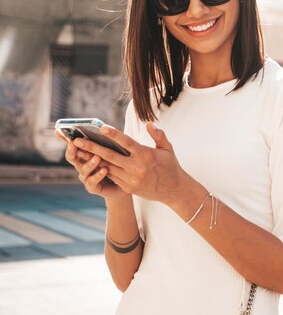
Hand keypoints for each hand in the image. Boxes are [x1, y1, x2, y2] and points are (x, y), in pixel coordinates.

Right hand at [55, 131, 127, 199]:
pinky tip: (105, 169)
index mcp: (84, 154)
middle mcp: (81, 165)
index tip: (58, 131)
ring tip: (97, 157)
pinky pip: (92, 181)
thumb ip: (104, 142)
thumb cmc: (116, 163)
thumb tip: (102, 126)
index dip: (64, 138)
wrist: (124, 183)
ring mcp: (86, 177)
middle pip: (72, 158)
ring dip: (90, 163)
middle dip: (72, 151)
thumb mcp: (110, 150)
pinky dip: (98, 175)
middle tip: (74, 143)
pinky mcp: (93, 187)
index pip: (72, 145)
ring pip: (83, 170)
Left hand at [70, 123, 191, 204]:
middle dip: (92, 147)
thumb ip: (158, 135)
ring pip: (107, 167)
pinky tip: (91, 163)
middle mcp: (137, 167)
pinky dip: (101, 169)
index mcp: (146, 155)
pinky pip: (112, 176)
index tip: (101, 128)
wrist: (174, 190)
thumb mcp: (168, 148)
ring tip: (78, 151)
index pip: (127, 142)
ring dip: (92, 159)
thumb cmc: (170, 166)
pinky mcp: (128, 187)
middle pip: (110, 155)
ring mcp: (131, 179)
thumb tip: (149, 123)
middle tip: (77, 140)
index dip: (113, 135)